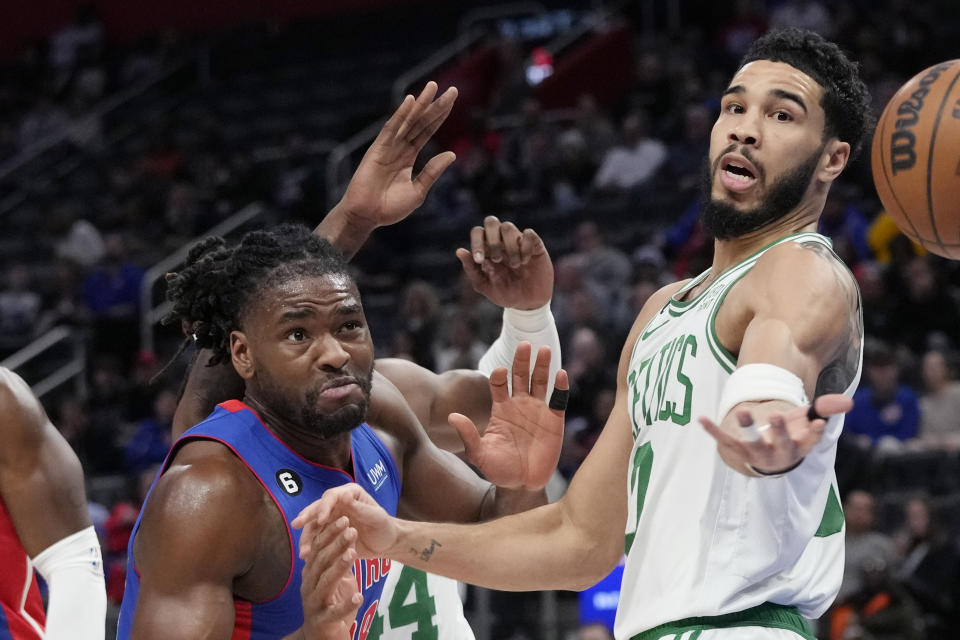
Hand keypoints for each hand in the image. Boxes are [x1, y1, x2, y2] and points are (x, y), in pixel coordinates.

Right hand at [294, 486, 396, 559]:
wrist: (386, 542)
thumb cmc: (383, 526)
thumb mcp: (375, 516)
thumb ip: (360, 507)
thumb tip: (344, 495)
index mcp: (348, 493)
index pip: (331, 497)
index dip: (324, 507)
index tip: (321, 519)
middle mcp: (336, 503)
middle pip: (317, 508)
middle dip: (306, 517)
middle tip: (296, 525)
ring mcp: (331, 518)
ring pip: (313, 525)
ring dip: (306, 537)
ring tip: (303, 551)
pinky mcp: (328, 533)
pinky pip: (316, 538)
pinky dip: (310, 546)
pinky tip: (306, 557)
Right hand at [297, 516, 363, 639]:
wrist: (320, 639)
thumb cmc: (329, 605)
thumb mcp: (334, 579)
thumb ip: (337, 561)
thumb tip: (345, 535)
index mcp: (310, 573)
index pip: (318, 548)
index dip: (330, 532)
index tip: (345, 518)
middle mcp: (308, 586)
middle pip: (321, 561)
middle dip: (336, 543)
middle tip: (351, 529)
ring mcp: (313, 604)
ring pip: (325, 582)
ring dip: (339, 566)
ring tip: (353, 553)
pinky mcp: (322, 622)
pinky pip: (333, 612)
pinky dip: (346, 604)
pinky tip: (359, 596)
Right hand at [336, 81, 457, 229]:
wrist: (367, 216)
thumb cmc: (389, 208)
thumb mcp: (418, 191)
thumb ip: (432, 172)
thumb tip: (452, 154)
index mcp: (408, 157)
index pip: (427, 132)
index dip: (439, 117)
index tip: (451, 102)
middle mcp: (399, 148)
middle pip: (421, 122)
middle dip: (435, 106)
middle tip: (452, 90)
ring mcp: (388, 147)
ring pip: (408, 121)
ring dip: (420, 104)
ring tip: (433, 87)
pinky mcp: (377, 150)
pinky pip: (391, 129)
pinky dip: (401, 115)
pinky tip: (410, 101)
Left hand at [448, 342, 567, 489]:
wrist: (522, 484)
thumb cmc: (498, 469)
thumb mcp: (479, 454)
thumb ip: (468, 435)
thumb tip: (452, 416)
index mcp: (501, 408)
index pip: (500, 382)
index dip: (500, 374)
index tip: (501, 370)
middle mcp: (519, 405)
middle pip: (521, 375)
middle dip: (522, 359)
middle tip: (525, 344)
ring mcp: (538, 410)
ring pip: (540, 381)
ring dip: (543, 365)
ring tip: (545, 349)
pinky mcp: (554, 420)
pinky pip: (558, 399)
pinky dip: (560, 386)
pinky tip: (560, 374)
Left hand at [455, 216, 553, 309]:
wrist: (529, 303)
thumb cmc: (505, 293)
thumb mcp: (485, 286)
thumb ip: (472, 269)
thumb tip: (459, 251)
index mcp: (487, 249)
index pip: (477, 233)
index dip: (476, 243)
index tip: (479, 261)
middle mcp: (501, 241)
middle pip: (491, 221)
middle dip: (492, 240)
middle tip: (497, 259)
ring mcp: (518, 241)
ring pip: (508, 226)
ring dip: (509, 247)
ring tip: (515, 265)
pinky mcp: (535, 245)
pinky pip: (529, 234)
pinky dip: (525, 247)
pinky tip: (526, 261)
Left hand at [699, 395, 852, 475]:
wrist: (766, 462)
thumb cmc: (789, 437)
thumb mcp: (806, 424)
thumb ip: (825, 410)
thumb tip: (847, 402)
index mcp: (796, 448)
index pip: (807, 441)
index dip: (813, 432)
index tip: (818, 422)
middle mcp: (776, 454)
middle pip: (779, 444)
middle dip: (778, 430)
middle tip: (777, 414)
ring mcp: (754, 453)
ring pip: (751, 443)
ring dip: (748, 428)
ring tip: (743, 410)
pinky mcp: (735, 449)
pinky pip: (723, 440)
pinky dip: (712, 430)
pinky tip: (701, 418)